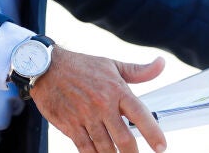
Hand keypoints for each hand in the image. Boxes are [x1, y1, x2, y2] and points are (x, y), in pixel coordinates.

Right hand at [30, 46, 166, 152]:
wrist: (46, 66)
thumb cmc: (81, 66)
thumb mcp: (111, 65)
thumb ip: (138, 71)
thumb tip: (161, 64)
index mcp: (116, 90)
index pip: (140, 114)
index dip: (153, 133)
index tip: (162, 146)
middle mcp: (102, 105)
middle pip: (124, 139)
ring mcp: (85, 116)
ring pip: (105, 147)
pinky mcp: (70, 125)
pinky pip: (85, 148)